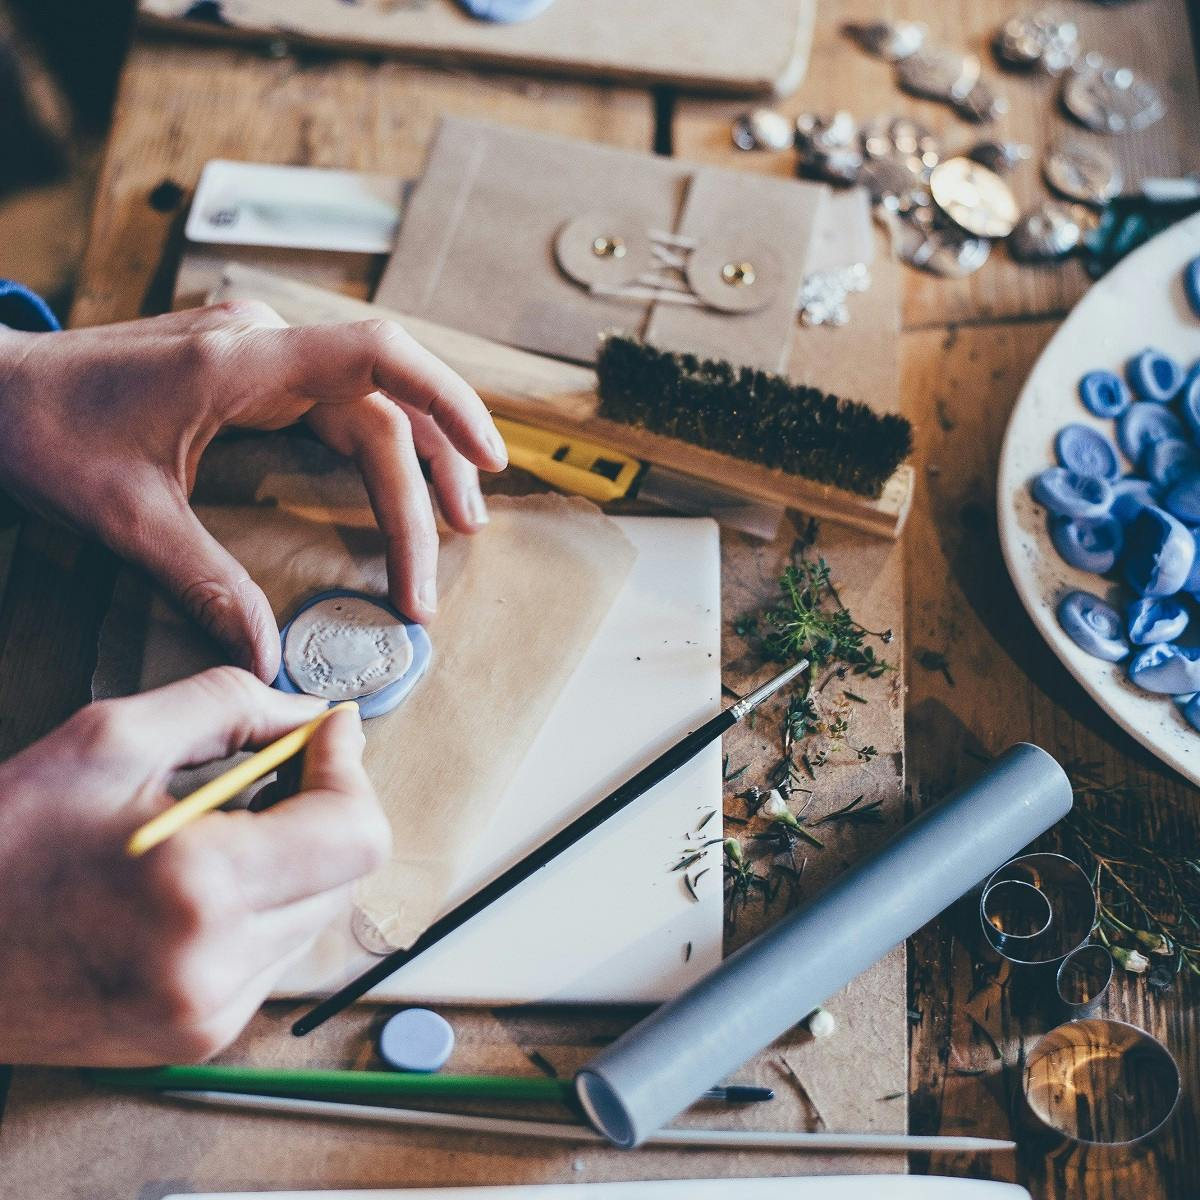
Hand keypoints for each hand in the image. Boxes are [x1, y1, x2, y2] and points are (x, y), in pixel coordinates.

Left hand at [0, 302, 507, 677]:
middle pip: (382, 406)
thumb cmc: (43, 432)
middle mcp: (263, 345)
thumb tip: (266, 658)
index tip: (488, 461)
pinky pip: (339, 405)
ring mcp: (260, 353)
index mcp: (239, 361)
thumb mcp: (124, 517)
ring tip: (454, 527)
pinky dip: (378, 449)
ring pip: (369, 403)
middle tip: (448, 561)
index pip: (374, 356)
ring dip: (417, 465)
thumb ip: (205, 583)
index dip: (446, 401)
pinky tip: (397, 487)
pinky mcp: (253, 372)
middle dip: (426, 484)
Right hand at [0, 667, 388, 1066]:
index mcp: (200, 890)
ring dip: (296, 857)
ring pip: (317, 912)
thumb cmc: (2, 840)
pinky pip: (276, 952)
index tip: (327, 732)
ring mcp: (207, 1015)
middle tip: (274, 768)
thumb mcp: (110, 739)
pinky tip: (205, 879)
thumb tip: (312, 715)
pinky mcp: (197, 1036)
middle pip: (347, 873)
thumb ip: (231, 707)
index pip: (356, 833)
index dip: (348, 769)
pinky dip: (264, 904)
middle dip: (323, 807)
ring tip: (224, 825)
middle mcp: (215, 969)